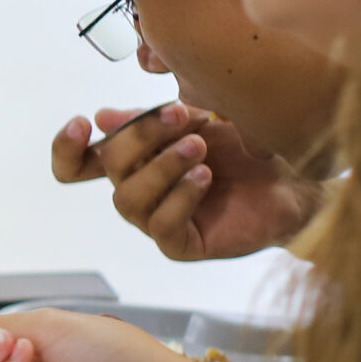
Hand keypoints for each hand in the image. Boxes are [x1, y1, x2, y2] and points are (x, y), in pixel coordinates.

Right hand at [50, 104, 318, 261]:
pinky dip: (181, 196)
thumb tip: (103, 117)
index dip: (67, 149)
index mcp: (132, 163)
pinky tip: (205, 177)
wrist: (294, 181)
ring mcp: (156, 221)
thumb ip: (148, 120)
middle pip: (109, 168)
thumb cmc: (243, 149)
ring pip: (129, 198)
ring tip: (199, 148)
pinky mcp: (181, 245)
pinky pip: (162, 225)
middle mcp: (137, 193)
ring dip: (162, 167)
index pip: (77, 166)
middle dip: (141, 136)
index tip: (83, 124)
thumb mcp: (195, 121)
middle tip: (180, 116)